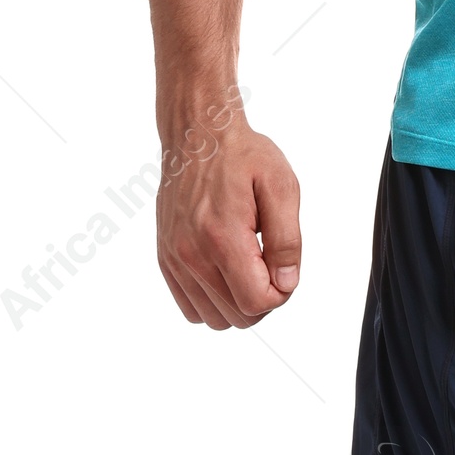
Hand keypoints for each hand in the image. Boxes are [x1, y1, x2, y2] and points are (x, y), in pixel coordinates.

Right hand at [157, 115, 301, 329]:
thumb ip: (287, 241)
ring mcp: (175, 259)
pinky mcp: (166, 259)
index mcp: (222, 237)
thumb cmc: (240, 156)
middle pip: (238, 316)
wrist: (197, 136)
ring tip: (248, 267)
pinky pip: (191, 309)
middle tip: (269, 264)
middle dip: (263, 299)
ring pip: (214, 319)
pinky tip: (227, 273)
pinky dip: (213, 301)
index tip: (283, 268)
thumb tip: (286, 283)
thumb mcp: (281, 187)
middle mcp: (192, 254)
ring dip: (238, 303)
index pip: (257, 302)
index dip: (281, 293)